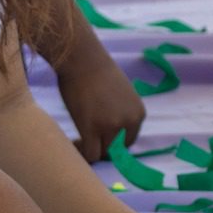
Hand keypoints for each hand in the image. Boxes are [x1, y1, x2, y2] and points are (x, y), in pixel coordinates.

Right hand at [55, 38, 147, 160]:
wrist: (82, 58)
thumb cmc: (96, 71)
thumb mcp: (122, 95)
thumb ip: (122, 114)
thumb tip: (114, 135)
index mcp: (139, 114)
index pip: (129, 140)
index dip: (114, 141)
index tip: (100, 135)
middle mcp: (129, 122)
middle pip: (118, 150)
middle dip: (104, 147)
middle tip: (88, 139)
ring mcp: (111, 126)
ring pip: (104, 154)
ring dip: (93, 151)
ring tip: (80, 140)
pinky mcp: (91, 129)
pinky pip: (91, 154)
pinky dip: (82, 153)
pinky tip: (74, 142)